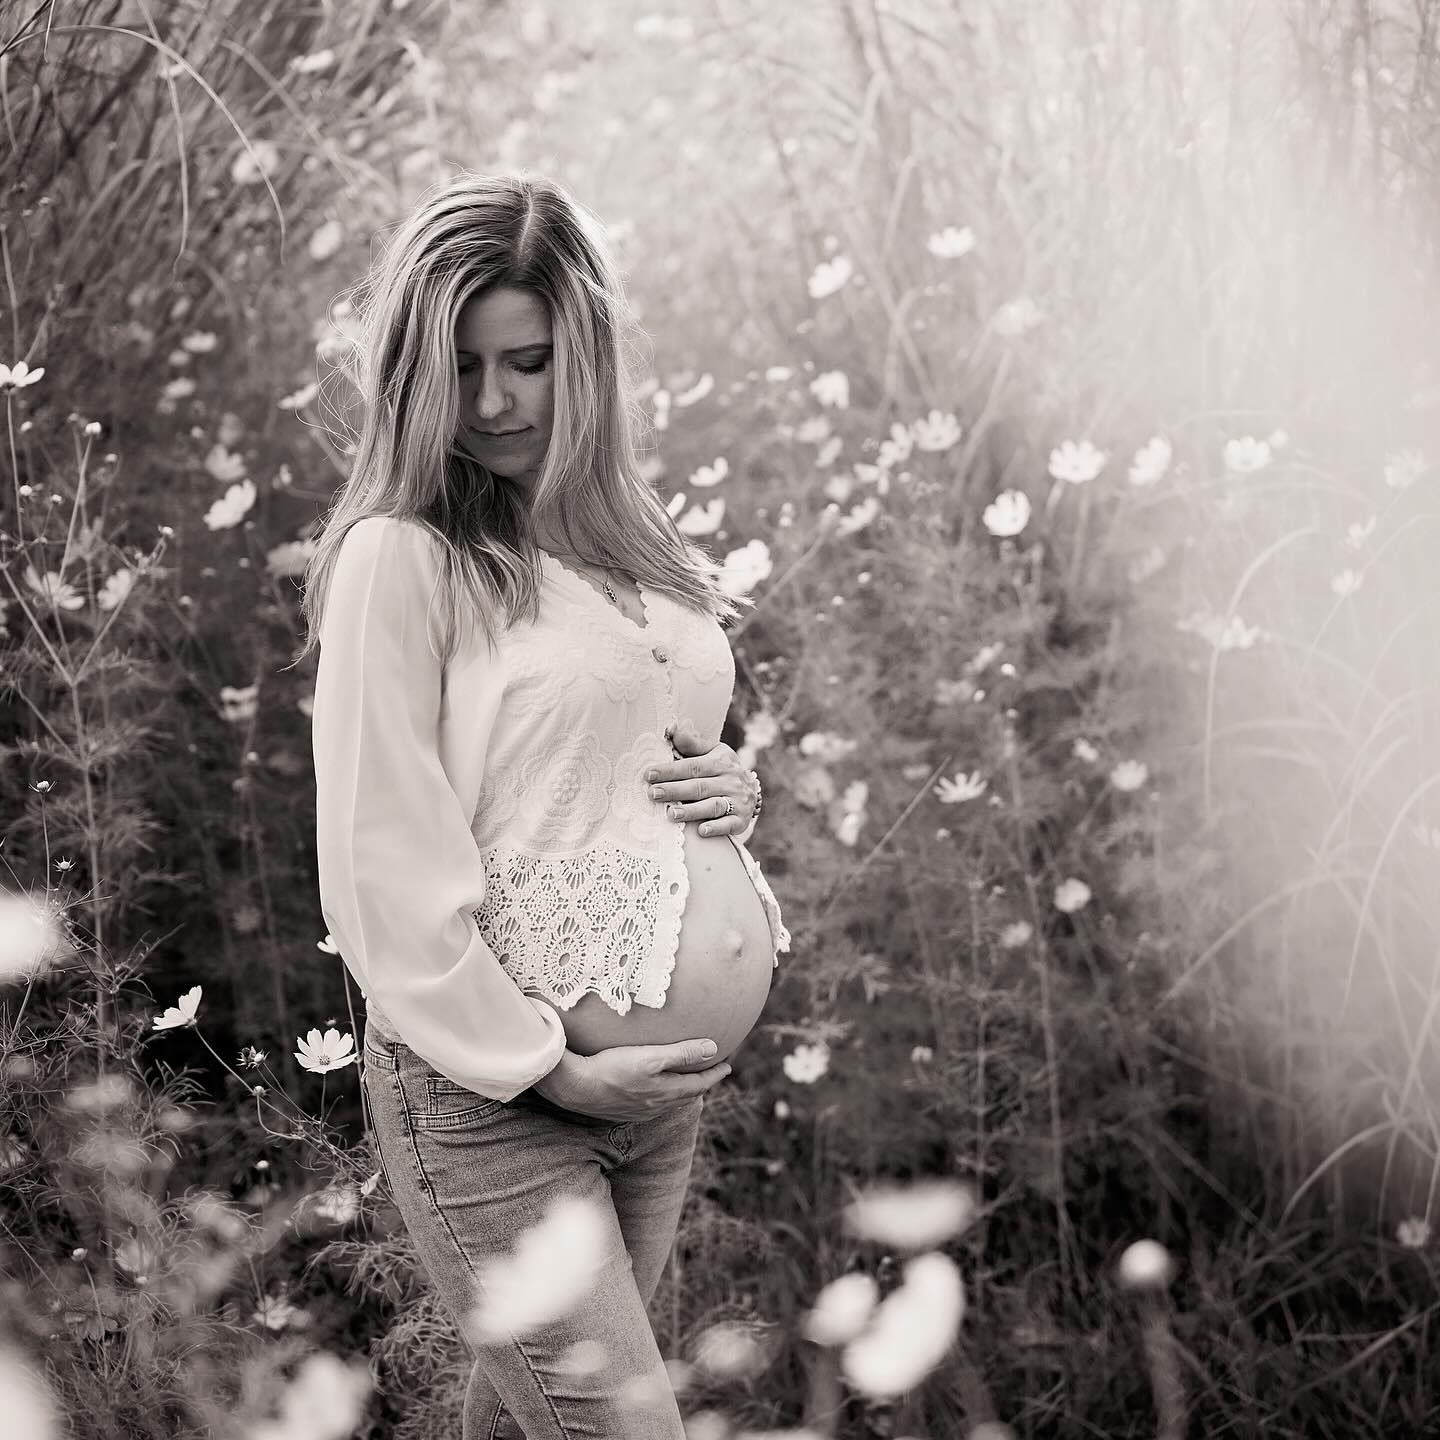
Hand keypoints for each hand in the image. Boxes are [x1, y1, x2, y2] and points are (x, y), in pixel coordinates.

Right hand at [533, 1041, 731, 1121]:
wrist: (575, 1087)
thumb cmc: (611, 1068)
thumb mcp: (650, 1057)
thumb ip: (681, 1053)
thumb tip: (713, 1049)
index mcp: (665, 1093)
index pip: (699, 1085)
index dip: (714, 1075)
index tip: (727, 1066)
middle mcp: (655, 1106)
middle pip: (686, 1095)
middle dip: (701, 1083)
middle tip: (712, 1072)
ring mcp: (638, 1110)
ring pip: (669, 1101)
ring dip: (683, 1089)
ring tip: (688, 1079)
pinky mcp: (623, 1109)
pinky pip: (653, 1103)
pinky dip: (664, 1094)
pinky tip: (655, 1087)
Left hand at [646, 720, 757, 837]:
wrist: (752, 791)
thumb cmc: (724, 770)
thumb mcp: (714, 752)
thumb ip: (692, 744)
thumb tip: (671, 730)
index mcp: (720, 762)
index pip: (692, 766)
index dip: (670, 770)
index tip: (649, 774)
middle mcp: (730, 781)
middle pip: (699, 786)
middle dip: (675, 790)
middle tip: (653, 793)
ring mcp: (737, 801)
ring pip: (712, 806)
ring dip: (692, 811)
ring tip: (671, 814)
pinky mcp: (740, 820)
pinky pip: (728, 824)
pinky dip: (716, 827)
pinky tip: (701, 830)